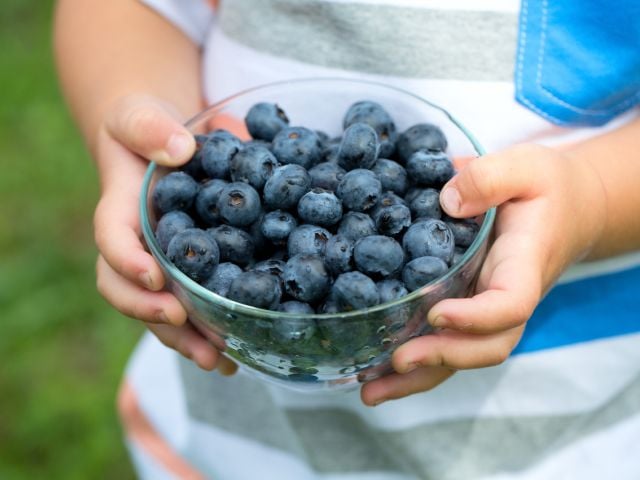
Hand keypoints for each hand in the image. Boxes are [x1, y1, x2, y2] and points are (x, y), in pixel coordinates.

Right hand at [93, 94, 236, 373]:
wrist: (158, 146)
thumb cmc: (145, 128)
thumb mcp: (140, 115)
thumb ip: (152, 127)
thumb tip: (182, 150)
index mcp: (121, 209)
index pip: (112, 239)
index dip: (127, 261)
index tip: (154, 277)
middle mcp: (137, 246)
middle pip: (127, 291)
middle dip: (151, 313)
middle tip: (182, 325)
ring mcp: (160, 265)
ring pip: (160, 311)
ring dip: (185, 339)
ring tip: (218, 360)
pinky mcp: (187, 274)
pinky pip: (190, 310)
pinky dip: (208, 334)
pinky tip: (235, 356)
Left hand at [361, 143, 605, 404]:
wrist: (565, 210)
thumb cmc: (546, 188)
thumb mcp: (526, 167)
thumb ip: (490, 177)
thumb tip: (446, 201)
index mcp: (523, 266)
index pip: (510, 305)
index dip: (476, 317)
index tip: (435, 312)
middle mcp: (506, 298)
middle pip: (484, 347)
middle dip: (440, 359)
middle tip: (395, 361)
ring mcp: (487, 309)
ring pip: (460, 356)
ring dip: (418, 378)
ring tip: (369, 392)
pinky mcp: (468, 307)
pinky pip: (445, 342)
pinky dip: (414, 363)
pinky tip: (374, 372)